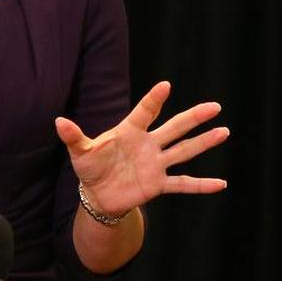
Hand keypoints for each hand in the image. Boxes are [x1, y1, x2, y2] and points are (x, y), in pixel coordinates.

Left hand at [55, 81, 227, 217]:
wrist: (98, 195)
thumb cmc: (90, 167)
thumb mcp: (80, 151)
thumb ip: (73, 136)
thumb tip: (57, 121)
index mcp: (130, 131)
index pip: (145, 112)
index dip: (154, 100)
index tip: (165, 86)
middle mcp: (148, 144)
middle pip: (175, 127)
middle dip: (194, 117)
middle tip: (215, 106)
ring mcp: (156, 164)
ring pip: (184, 151)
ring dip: (204, 142)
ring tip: (224, 132)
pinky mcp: (158, 184)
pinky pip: (183, 183)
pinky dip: (201, 185)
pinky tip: (221, 184)